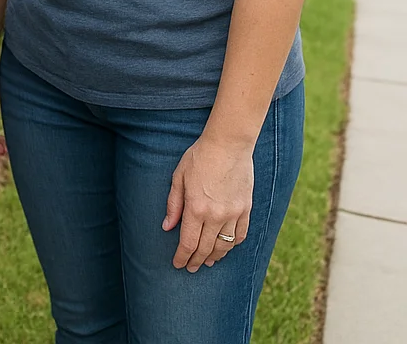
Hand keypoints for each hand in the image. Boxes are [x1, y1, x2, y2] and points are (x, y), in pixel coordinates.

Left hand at [163, 134, 253, 270]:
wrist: (228, 145)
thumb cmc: (199, 158)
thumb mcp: (178, 178)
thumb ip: (173, 205)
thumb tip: (167, 227)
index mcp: (196, 209)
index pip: (188, 243)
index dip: (182, 257)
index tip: (178, 264)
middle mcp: (216, 216)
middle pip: (205, 248)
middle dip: (196, 260)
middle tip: (191, 268)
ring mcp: (234, 214)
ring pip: (224, 245)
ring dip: (215, 256)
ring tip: (208, 261)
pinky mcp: (246, 209)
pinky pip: (241, 235)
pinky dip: (233, 245)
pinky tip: (226, 247)